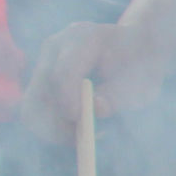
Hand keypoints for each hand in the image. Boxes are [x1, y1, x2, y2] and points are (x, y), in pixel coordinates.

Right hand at [20, 21, 156, 145]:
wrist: (134, 46)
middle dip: (56, 123)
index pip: (61, 74)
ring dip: (52, 129)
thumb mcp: (144, 81)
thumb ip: (121, 94)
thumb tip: (97, 108)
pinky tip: (76, 129)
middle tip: (81, 138)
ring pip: (31, 106)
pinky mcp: (40, 76)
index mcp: (84, 37)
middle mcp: (56, 45)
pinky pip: (34, 109)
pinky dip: (51, 126)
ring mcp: (44, 60)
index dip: (67, 103)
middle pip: (39, 93)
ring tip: (82, 135)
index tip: (83, 122)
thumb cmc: (142, 64)